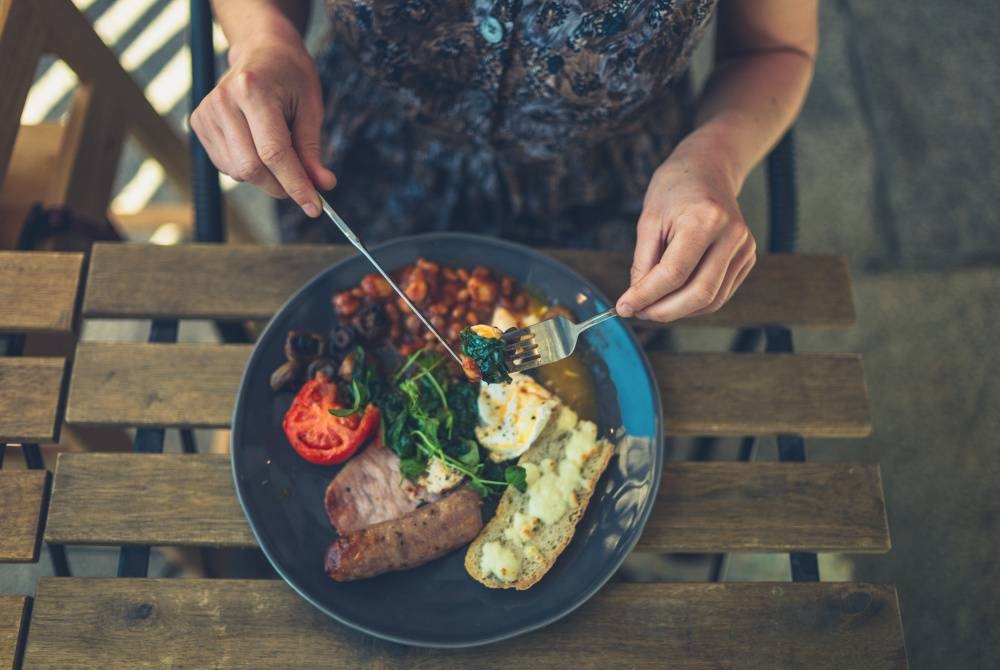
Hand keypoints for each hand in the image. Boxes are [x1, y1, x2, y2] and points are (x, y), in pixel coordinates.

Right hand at [190, 32, 335, 216]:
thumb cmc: (291, 76)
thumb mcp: (311, 108)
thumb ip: (312, 150)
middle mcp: (222, 101)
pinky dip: (250, 169)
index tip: (314, 206)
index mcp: (252, 90)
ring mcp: (206, 112)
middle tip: (305, 187)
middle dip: (282, 186)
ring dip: (267, 178)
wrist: (261, 49)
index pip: (274, 153)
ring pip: (239, 172)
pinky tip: (259, 146)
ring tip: (281, 151)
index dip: (296, 185)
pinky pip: (227, 166)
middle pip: (252, 168)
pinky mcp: (198, 123)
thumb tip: (322, 187)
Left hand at [616, 146, 755, 322]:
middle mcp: (732, 236)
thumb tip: (635, 300)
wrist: (708, 169)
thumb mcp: (649, 220)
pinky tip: (673, 297)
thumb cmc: (675, 189)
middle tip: (638, 312)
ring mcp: (744, 248)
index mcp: (705, 220)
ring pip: (712, 300)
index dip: (646, 296)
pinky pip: (720, 294)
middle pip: (699, 293)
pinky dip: (693, 303)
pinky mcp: (747, 258)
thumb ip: (643, 263)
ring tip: (652, 305)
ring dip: (678, 311)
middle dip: (664, 311)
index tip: (624, 307)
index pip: (674, 273)